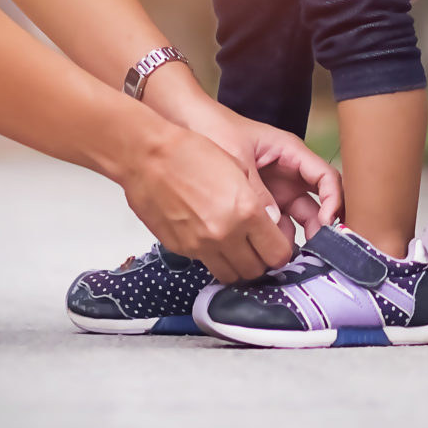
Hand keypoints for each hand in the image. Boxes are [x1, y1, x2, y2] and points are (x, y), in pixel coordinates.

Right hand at [122, 125, 291, 283]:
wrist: (147, 156)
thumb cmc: (191, 152)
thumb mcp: (239, 169)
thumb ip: (258, 203)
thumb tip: (270, 225)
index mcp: (246, 212)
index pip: (278, 254)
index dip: (280, 251)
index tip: (277, 243)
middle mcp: (225, 234)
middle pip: (255, 271)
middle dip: (260, 261)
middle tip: (257, 247)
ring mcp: (200, 245)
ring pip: (230, 275)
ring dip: (237, 265)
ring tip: (234, 247)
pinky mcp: (180, 249)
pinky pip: (205, 263)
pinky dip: (213, 257)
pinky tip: (209, 237)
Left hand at [180, 100, 343, 242]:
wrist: (185, 124)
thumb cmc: (214, 129)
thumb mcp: (237, 158)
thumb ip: (255, 190)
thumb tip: (271, 223)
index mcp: (290, 153)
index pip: (326, 177)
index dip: (333, 200)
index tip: (326, 222)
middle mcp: (288, 173)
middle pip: (318, 202)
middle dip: (320, 226)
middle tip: (315, 249)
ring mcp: (275, 189)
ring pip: (298, 218)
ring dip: (298, 237)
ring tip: (287, 256)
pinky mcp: (259, 204)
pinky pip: (275, 224)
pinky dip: (275, 238)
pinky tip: (267, 252)